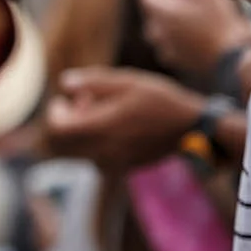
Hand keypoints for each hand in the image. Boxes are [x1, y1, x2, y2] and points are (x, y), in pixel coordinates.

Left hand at [43, 66, 201, 169]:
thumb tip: (65, 83)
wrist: (194, 129)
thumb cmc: (161, 100)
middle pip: (63, 143)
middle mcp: (103, 151)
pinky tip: (118, 128)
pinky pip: (97, 159)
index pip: (56, 128)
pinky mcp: (125, 168)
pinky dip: (97, 144)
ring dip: (82, 133)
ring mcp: (114, 163)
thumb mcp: (127, 81)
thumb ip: (92, 82)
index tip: (67, 99)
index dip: (56, 111)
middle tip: (85, 104)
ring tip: (104, 114)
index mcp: (100, 128)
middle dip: (67, 122)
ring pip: (79, 152)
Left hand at [137, 0, 250, 79]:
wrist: (234, 59)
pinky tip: (202, 38)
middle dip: (171, 5)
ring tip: (201, 22)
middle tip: (196, 6)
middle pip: (155, 11)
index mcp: (160, 12)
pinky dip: (180, 39)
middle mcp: (155, 31)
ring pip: (162, 29)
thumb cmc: (222, 22)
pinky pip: (171, 45)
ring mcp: (162, 48)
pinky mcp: (174, 61)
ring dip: (175, 23)